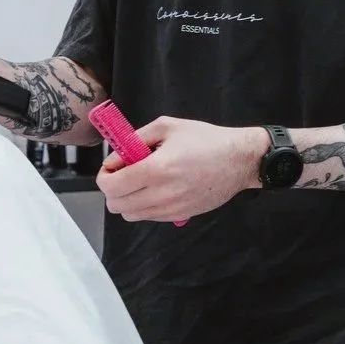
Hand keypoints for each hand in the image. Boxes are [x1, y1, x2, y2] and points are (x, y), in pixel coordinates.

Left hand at [98, 117, 267, 222]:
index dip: (105, 176)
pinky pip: (149, 217)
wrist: (239, 161)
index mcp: (156, 169)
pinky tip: (157, 189)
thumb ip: (136, 139)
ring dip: (127, 200)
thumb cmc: (205, 139)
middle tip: (124, 174)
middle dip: (113, 189)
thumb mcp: (167, 127)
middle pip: (116, 205)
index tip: (114, 165)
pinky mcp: (180, 216)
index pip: (111, 186)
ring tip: (141, 182)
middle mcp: (161, 193)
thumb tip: (116, 156)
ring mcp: (171, 209)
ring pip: (130, 215)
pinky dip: (144, 206)